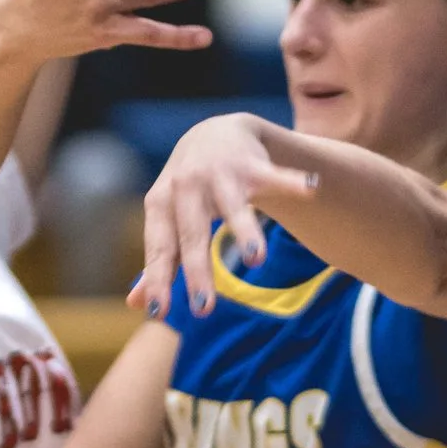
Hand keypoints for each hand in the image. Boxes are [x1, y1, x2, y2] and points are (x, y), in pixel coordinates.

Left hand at [136, 112, 317, 317]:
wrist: (213, 134)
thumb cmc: (188, 192)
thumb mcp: (167, 221)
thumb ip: (159, 261)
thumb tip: (136, 304)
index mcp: (160, 204)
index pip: (160, 248)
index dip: (157, 280)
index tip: (158, 313)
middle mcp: (186, 187)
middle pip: (192, 235)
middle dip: (198, 271)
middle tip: (202, 310)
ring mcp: (220, 175)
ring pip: (234, 208)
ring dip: (245, 231)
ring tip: (257, 259)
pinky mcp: (253, 165)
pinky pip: (274, 176)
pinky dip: (292, 181)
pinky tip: (310, 188)